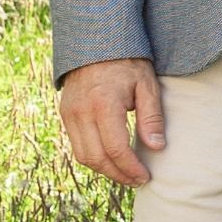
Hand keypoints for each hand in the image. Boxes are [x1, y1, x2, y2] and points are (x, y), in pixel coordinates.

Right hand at [57, 58, 165, 187]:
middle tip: (137, 180)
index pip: (115, 149)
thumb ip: (151, 118)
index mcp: (103, 105)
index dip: (130, 168)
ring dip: (104, 170)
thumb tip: (156, 148)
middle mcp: (81, 112)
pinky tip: (110, 160)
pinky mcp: (65, 113)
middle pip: (96, 158)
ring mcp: (69, 113)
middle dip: (118, 174)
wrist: (95, 41)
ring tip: (125, 174)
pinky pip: (76, 145)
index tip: (145, 177)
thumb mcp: (147, 85)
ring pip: (82, 156)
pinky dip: (92, 157)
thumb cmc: (127, 61)